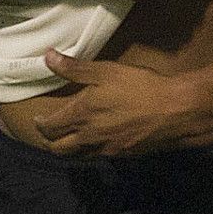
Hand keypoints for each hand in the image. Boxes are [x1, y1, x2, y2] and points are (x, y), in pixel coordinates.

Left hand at [33, 50, 212, 156]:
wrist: (175, 111)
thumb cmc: (139, 87)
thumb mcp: (105, 71)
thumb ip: (74, 68)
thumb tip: (47, 57)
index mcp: (81, 116)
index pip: (49, 127)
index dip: (40, 124)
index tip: (37, 119)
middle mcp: (90, 137)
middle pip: (59, 148)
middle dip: (49, 141)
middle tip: (48, 132)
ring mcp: (107, 149)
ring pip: (78, 156)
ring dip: (69, 148)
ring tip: (68, 138)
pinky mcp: (124, 154)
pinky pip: (99, 156)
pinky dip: (91, 151)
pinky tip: (97, 141)